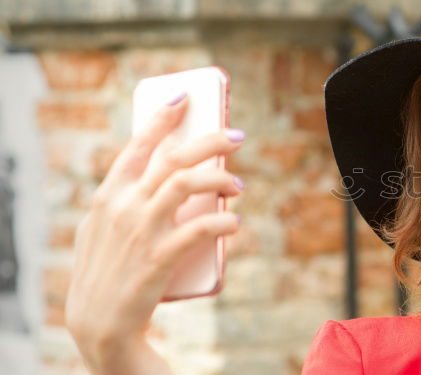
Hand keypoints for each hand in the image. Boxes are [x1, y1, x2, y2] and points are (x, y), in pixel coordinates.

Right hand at [65, 93, 243, 373]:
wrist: (100, 323)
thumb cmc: (107, 272)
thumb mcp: (104, 229)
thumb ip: (128, 202)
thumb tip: (170, 177)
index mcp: (109, 195)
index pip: (139, 146)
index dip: (163, 118)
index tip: (184, 97)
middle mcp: (124, 206)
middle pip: (173, 158)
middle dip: (209, 140)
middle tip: (236, 136)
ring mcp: (142, 230)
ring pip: (188, 183)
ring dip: (220, 177)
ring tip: (240, 183)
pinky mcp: (160, 257)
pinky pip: (201, 228)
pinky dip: (224, 220)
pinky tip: (236, 222)